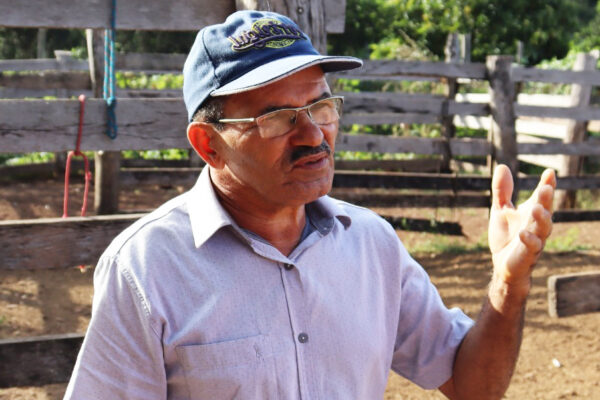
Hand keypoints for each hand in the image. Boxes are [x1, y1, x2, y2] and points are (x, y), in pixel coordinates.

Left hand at [488, 165, 555, 290]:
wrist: (502, 264)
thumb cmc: (506, 236)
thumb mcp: (501, 210)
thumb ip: (502, 191)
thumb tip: (503, 166)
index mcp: (532, 212)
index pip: (542, 197)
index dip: (547, 185)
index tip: (550, 172)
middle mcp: (537, 225)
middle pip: (545, 210)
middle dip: (546, 200)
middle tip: (546, 188)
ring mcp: (535, 240)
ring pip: (543, 228)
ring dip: (542, 219)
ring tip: (536, 208)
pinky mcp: (528, 254)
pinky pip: (532, 247)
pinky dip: (529, 239)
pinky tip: (523, 232)